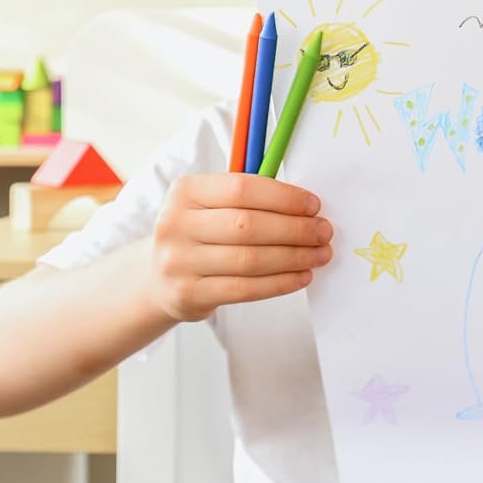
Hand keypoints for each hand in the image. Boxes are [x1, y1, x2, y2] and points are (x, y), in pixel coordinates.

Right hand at [148, 173, 332, 321]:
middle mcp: (176, 224)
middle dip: (295, 229)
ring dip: (294, 257)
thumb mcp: (210, 205)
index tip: (313, 206)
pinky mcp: (188, 294)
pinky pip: (245, 289)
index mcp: (186, 191)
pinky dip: (280, 282)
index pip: (242, 188)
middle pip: (248, 225)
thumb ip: (249, 200)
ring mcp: (179, 262)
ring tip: (320, 254)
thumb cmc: (199, 234)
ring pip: (250, 260)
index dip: (283, 197)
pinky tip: (302, 275)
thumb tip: (306, 207)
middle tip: (324, 232)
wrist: (158, 278)